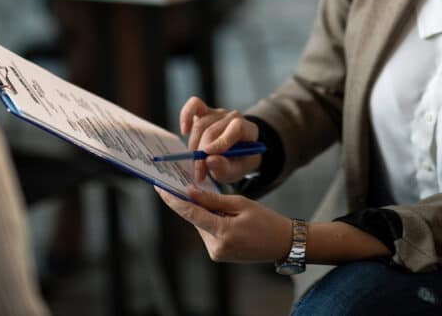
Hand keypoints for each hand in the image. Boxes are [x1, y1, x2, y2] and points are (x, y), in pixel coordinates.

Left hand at [155, 186, 290, 262]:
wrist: (283, 244)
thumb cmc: (266, 221)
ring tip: (228, 207)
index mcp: (223, 233)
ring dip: (206, 213)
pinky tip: (228, 217)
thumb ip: (213, 200)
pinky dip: (212, 221)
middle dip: (195, 203)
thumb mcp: (241, 203)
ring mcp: (216, 253)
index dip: (172, 199)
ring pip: (201, 225)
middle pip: (195, 219)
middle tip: (198, 186)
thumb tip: (190, 192)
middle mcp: (216, 247)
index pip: (190, 213)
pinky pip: (209, 232)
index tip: (159, 186)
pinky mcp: (219, 254)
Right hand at [179, 96, 260, 183]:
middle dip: (201, 153)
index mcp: (248, 130)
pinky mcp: (206, 111)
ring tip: (195, 164)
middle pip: (213, 130)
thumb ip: (225, 168)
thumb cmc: (237, 162)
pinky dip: (186, 116)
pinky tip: (185, 131)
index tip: (207, 157)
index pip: (236, 128)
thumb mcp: (236, 171)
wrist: (235, 154)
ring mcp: (219, 113)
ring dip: (193, 146)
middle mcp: (234, 117)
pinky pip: (194, 105)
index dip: (221, 142)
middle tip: (198, 173)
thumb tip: (209, 160)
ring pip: (200, 124)